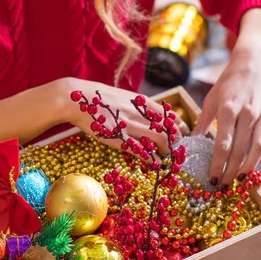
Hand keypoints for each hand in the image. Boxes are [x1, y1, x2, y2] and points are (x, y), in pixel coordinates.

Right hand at [58, 77, 188, 155]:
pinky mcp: (119, 138)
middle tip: (175, 149)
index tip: (184, 132)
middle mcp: (139, 113)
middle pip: (168, 128)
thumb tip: (149, 111)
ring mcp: (129, 126)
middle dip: (175, 141)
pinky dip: (151, 159)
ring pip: (159, 139)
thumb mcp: (122, 96)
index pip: (168, 114)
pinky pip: (141, 151)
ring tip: (165, 157)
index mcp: (140, 102)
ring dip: (166, 151)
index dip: (179, 125)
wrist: (76, 100)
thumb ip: (136, 104)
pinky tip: (155, 163)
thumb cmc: (98, 98)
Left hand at [194, 35, 260, 185]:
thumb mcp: (211, 98)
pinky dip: (256, 158)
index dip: (217, 163)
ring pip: (253, 149)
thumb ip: (203, 121)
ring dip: (244, 168)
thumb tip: (192, 141)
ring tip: (235, 181)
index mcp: (227, 108)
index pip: (222, 143)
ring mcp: (259, 116)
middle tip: (220, 185)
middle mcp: (245, 114)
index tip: (211, 177)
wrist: (254, 64)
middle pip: (237, 150)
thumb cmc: (228, 82)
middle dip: (228, 170)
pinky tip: (248, 168)